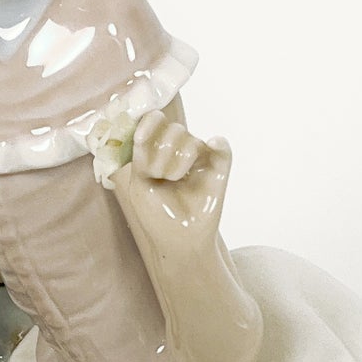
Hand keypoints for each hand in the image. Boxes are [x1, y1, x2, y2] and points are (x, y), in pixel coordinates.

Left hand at [112, 109, 233, 251]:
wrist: (179, 240)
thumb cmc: (157, 214)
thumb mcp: (140, 183)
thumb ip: (141, 153)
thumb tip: (150, 122)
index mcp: (157, 151)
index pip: (155, 122)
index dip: (150, 123)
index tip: (141, 139)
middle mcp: (179, 150)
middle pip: (173, 129)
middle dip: (161, 152)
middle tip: (160, 175)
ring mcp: (200, 159)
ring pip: (191, 140)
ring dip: (179, 158)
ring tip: (175, 179)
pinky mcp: (218, 169)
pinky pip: (222, 147)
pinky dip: (218, 143)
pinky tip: (213, 145)